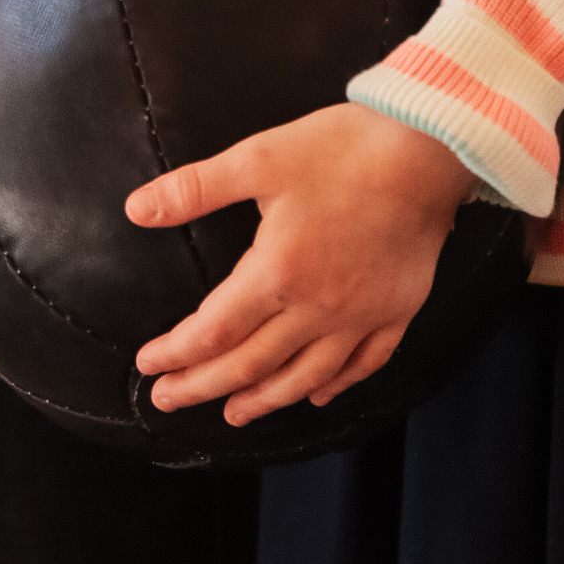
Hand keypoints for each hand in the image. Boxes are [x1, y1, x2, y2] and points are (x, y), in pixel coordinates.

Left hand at [127, 102, 472, 426]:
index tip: (149, 365)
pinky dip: (335, 386)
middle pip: (250, 365)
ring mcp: (360, 316)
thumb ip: (194, 189)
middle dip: (202, 387)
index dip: (177, 353)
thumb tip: (135, 209)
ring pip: (304, 377)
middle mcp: (317, 308)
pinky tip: (319, 395)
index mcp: (277, 273)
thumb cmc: (343, 149)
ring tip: (234, 414)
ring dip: (263, 400)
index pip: (213, 331)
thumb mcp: (258, 158)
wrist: (427, 149)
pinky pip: (362, 365)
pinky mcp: (396, 312)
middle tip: (168, 401)